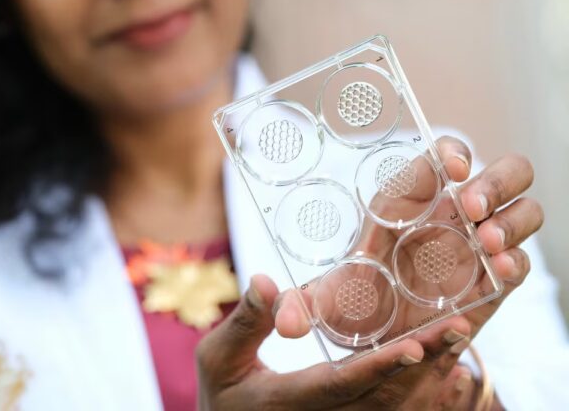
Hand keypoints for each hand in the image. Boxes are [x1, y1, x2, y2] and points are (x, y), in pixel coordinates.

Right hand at [197, 274, 470, 409]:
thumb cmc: (225, 397)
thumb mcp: (220, 358)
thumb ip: (246, 321)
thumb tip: (266, 281)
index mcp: (293, 403)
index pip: (343, 384)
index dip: (380, 367)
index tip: (416, 345)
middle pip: (385, 401)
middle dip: (426, 366)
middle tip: (458, 329)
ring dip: (433, 380)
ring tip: (459, 341)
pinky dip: (431, 402)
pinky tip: (453, 374)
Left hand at [272, 138, 541, 408]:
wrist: (383, 342)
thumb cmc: (357, 303)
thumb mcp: (329, 301)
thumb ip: (305, 306)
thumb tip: (285, 321)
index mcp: (410, 201)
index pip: (441, 157)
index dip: (452, 152)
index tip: (454, 166)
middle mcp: (450, 216)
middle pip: (498, 173)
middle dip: (494, 183)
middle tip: (471, 208)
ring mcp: (477, 246)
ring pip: (521, 210)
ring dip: (512, 220)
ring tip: (486, 243)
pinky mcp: (494, 281)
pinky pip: (521, 261)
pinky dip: (517, 262)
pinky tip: (500, 271)